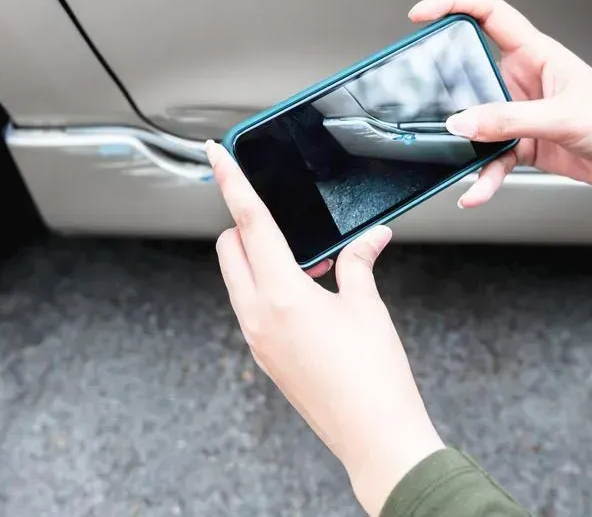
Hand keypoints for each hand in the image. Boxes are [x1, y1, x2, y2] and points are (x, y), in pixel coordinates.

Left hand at [206, 140, 442, 515]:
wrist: (375, 438)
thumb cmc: (374, 376)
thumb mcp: (368, 307)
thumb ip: (360, 263)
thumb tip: (370, 238)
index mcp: (281, 294)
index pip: (249, 222)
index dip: (232, 181)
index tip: (217, 153)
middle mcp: (257, 315)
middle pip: (231, 248)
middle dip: (246, 225)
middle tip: (282, 221)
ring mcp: (256, 338)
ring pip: (238, 278)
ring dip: (257, 259)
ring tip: (306, 265)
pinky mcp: (264, 356)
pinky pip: (250, 306)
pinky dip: (266, 287)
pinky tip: (306, 295)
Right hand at [409, 0, 591, 207]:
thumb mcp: (563, 115)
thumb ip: (508, 119)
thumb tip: (462, 123)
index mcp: (535, 53)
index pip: (486, 13)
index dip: (452, 4)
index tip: (421, 14)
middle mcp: (521, 79)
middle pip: (468, 71)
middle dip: (443, 85)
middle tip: (420, 98)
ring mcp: (519, 113)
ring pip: (475, 122)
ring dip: (462, 143)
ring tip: (451, 156)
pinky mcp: (523, 143)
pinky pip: (490, 158)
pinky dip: (481, 177)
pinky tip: (475, 191)